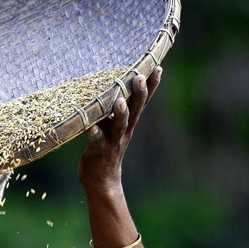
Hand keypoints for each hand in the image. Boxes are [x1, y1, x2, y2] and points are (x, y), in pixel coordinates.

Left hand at [78, 66, 161, 191]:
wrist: (102, 180)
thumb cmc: (104, 149)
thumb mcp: (111, 128)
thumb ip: (112, 112)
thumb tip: (111, 91)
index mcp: (128, 123)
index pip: (142, 102)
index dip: (151, 86)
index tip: (157, 67)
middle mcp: (123, 131)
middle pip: (135, 110)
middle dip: (139, 93)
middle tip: (140, 76)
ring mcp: (112, 141)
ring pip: (119, 125)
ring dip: (121, 113)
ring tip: (119, 101)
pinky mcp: (98, 151)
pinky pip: (97, 141)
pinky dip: (95, 133)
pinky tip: (92, 127)